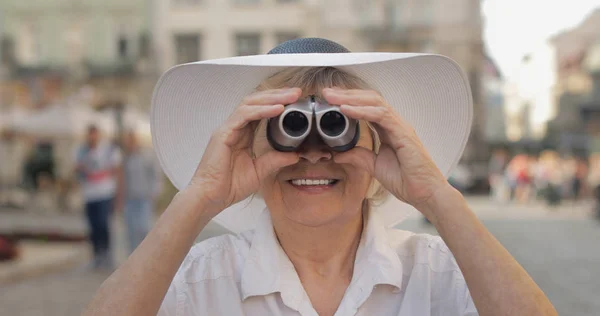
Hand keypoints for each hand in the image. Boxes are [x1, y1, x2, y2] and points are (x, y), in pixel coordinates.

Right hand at [186, 88, 301, 215]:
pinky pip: (243, 115)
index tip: (295, 101)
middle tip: (296, 93)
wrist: (211, 198)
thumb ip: (275, 161)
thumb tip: (294, 154)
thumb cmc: (229, 186)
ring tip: (289, 97)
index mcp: (242, 135)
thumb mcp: (259, 172)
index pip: (261, 111)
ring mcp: (228, 129)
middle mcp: (234, 128)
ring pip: (249, 103)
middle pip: (256, 102)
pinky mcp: (223, 134)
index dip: (277, 103)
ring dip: (271, 98)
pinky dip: (261, 110)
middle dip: (277, 95)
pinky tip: (276, 109)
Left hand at [323, 88, 448, 207]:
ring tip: (332, 97)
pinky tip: (346, 109)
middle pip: (369, 99)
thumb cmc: (407, 180)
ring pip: (374, 102)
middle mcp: (394, 124)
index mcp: (388, 130)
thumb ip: (358, 157)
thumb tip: (338, 153)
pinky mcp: (403, 133)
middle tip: (326, 92)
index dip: (349, 100)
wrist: (424, 193)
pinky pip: (380, 116)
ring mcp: (400, 126)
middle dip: (347, 94)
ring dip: (351, 98)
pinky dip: (362, 111)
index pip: (367, 107)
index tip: (330, 99)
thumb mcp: (374, 166)